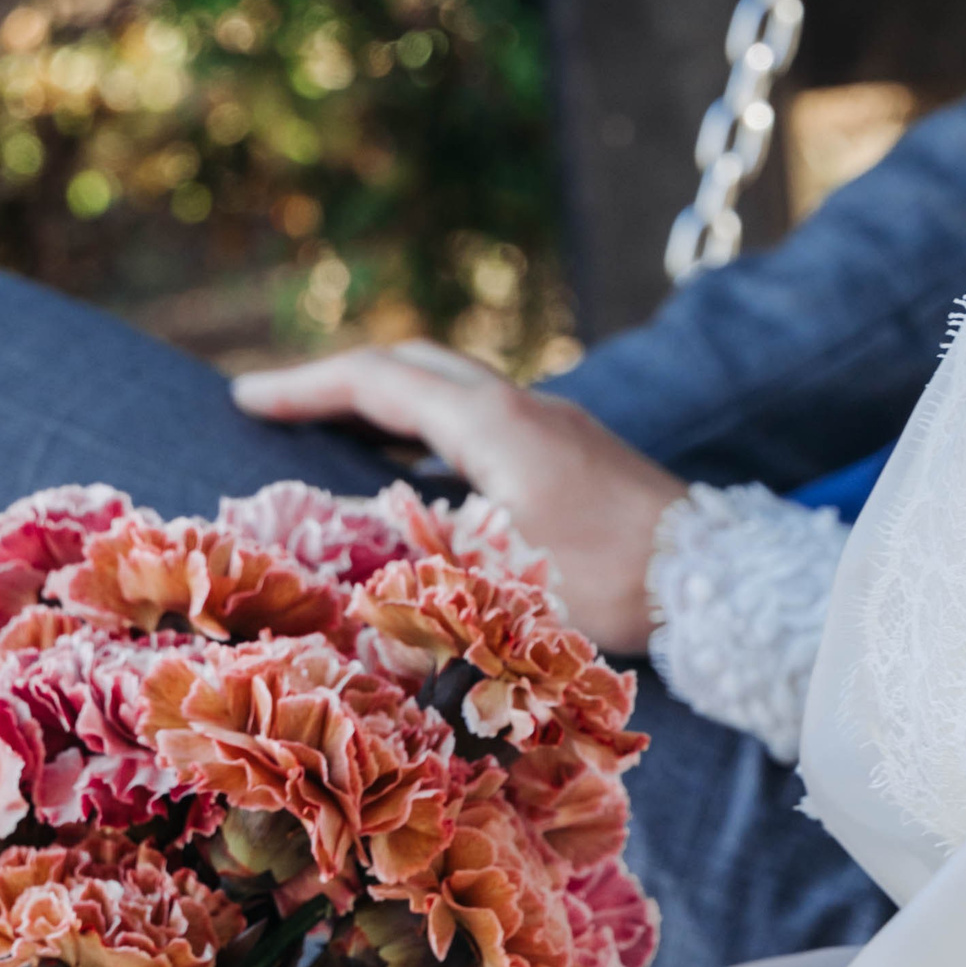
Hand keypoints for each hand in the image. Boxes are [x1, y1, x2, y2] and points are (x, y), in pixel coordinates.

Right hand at [232, 342, 685, 652]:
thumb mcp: (507, 590)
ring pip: (455, 390)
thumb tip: (356, 598)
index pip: (379, 384)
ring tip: (339, 439)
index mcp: (493, 426)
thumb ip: (425, 583)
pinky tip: (425, 475)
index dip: (305, 390)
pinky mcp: (579, 449)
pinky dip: (437, 430)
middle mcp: (523, 407)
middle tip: (281, 410)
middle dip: (341, 382)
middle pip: (414, 367)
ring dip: (393, 403)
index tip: (245, 401)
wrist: (720, 581)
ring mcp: (558, 423)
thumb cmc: (617, 586)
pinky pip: (487, 419)